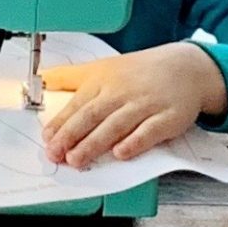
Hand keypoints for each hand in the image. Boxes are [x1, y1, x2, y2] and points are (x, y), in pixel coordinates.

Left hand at [37, 43, 226, 171]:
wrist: (185, 67)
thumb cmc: (140, 71)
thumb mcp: (103, 67)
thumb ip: (71, 76)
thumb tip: (42, 79)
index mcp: (104, 80)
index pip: (78, 103)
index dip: (61, 122)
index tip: (47, 138)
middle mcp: (122, 92)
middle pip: (93, 115)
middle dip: (72, 135)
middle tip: (56, 154)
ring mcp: (145, 105)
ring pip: (116, 125)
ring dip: (95, 143)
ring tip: (77, 159)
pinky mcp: (167, 118)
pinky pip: (149, 132)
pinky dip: (135, 142)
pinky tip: (121, 153)